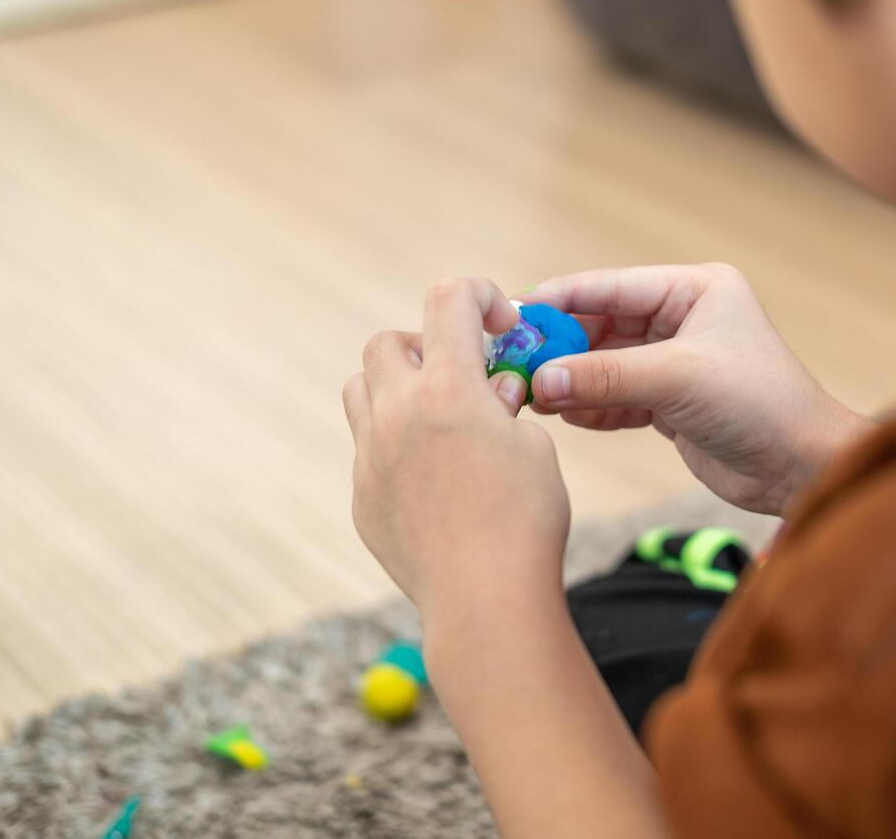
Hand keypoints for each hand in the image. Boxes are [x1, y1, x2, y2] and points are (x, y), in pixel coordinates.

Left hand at [343, 278, 570, 617]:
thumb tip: (491, 391)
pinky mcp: (362, 496)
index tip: (499, 327)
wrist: (485, 599)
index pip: (449, 299)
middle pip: (388, 342)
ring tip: (436, 418)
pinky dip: (394, 443)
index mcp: (448, 388)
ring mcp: (371, 456)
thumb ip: (504, 405)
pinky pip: (366, 447)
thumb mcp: (534, 445)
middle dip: (427, 345)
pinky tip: (432, 477)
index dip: (480, 297)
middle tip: (463, 376)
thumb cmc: (525, 519)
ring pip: (360, 389)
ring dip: (395, 386)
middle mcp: (398, 412)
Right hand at [526, 263, 870, 515]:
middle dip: (561, 346)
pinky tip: (562, 415)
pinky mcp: (672, 402)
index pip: (612, 287)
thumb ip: (606, 378)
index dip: (562, 299)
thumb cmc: (761, 405)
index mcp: (695, 290)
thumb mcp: (678, 380)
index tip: (515, 313)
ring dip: (571, 379)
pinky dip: (590, 406)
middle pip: (603, 325)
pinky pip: (617, 396)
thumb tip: (542, 381)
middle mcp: (684, 319)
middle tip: (514, 362)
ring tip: (529, 393)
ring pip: (606, 363)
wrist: (803, 467)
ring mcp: (676, 362)